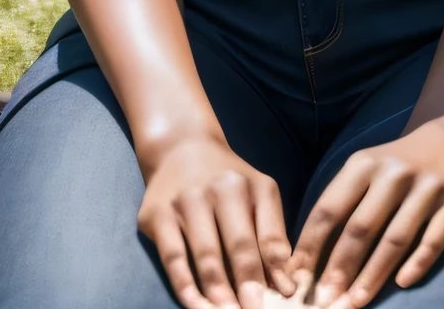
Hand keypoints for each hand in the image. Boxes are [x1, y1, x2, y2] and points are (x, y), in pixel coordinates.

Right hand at [137, 133, 295, 308]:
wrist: (180, 149)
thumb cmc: (227, 181)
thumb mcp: (259, 195)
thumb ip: (273, 237)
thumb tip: (286, 286)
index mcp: (251, 186)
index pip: (268, 236)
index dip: (276, 270)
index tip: (283, 298)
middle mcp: (219, 188)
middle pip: (238, 246)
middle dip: (248, 285)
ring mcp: (186, 200)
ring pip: (205, 255)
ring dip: (218, 292)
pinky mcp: (157, 214)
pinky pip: (173, 257)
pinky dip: (184, 285)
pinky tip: (195, 305)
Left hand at [286, 116, 443, 308]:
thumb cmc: (396, 163)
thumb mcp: (366, 167)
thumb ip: (343, 201)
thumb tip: (311, 252)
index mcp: (364, 163)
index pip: (330, 208)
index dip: (312, 244)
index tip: (297, 275)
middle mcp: (394, 173)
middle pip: (361, 227)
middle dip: (340, 267)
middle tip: (325, 300)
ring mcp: (427, 187)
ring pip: (396, 239)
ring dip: (373, 275)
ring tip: (355, 302)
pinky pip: (434, 240)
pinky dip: (418, 263)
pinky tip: (402, 283)